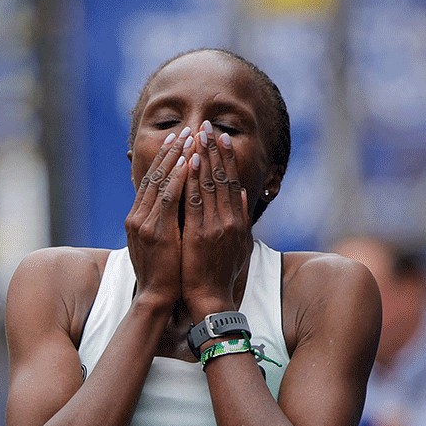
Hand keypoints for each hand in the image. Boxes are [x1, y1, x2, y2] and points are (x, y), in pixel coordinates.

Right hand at [125, 129, 191, 306]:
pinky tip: (189, 162)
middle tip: (187, 130)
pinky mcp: (156, 232)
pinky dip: (178, 178)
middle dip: (172, 151)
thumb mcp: (163, 243)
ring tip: (191, 138)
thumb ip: (167, 222)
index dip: (165, 159)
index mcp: (138, 218)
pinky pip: (168, 198)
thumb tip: (181, 204)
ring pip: (161, 182)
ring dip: (176, 158)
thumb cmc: (166, 273)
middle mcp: (138, 217)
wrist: (158, 298)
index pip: (151, 181)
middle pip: (154, 175)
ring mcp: (144, 223)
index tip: (178, 140)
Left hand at [180, 121, 249, 315]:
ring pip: (207, 184)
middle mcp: (228, 220)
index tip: (220, 137)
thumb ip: (239, 218)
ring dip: (201, 158)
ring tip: (196, 136)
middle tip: (207, 126)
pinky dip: (190, 180)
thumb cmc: (221, 275)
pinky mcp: (199, 235)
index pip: (230, 181)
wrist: (210, 299)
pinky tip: (186, 163)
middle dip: (213, 150)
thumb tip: (239, 194)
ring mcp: (214, 226)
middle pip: (220, 177)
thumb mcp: (238, 245)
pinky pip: (193, 201)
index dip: (226, 158)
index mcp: (236, 220)